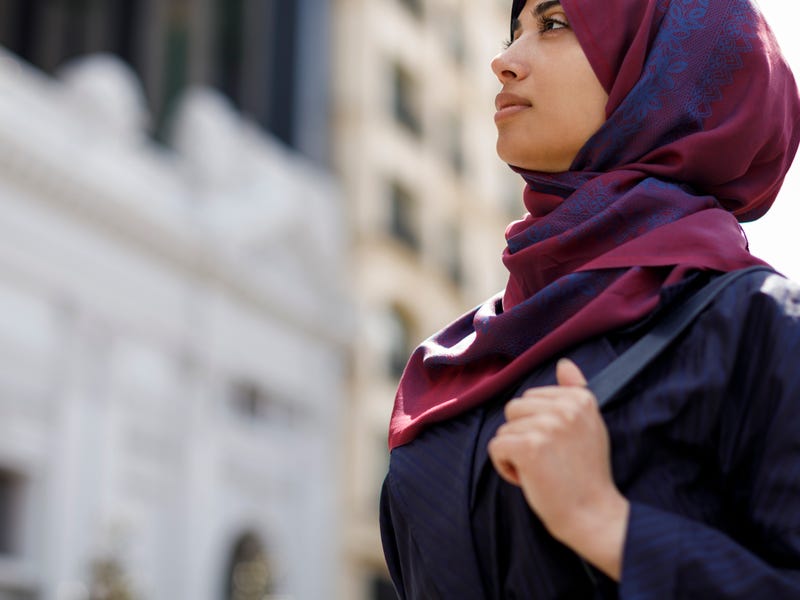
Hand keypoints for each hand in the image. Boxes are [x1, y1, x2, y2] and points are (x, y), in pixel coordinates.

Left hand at [487, 358, 628, 579]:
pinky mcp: (529, 446)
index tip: (558, 446)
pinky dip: (504, 466)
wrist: (593, 514)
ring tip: (540, 469)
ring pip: (504, 429)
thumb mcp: (589, 425)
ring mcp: (547, 425)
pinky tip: (527, 478)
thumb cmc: (587, 473)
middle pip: (514, 408)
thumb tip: (564, 363)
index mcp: (580, 399)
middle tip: (547, 459)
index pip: (532, 397)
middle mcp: (565, 407)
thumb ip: (575, 392)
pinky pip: (496, 446)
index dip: (537, 424)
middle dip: (522, 435)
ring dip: (514, 453)